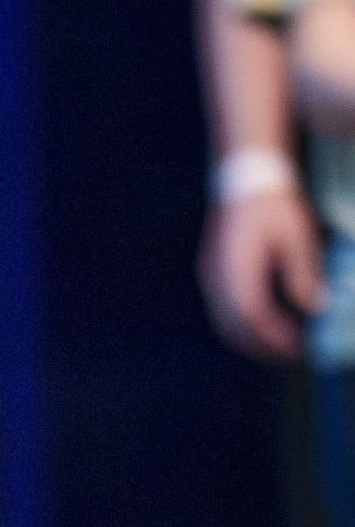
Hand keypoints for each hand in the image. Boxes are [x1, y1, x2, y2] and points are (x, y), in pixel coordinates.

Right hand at [202, 185, 322, 357]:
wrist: (245, 174)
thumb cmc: (273, 201)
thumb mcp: (298, 235)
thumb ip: (305, 274)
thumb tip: (317, 308)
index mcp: (238, 269)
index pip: (254, 317)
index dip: (277, 338)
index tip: (301, 346)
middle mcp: (217, 277)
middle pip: (235, 328)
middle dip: (264, 346)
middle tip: (293, 353)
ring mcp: (210, 276)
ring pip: (225, 323)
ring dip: (252, 338)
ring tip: (280, 342)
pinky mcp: (211, 272)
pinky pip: (222, 310)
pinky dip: (242, 323)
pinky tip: (264, 321)